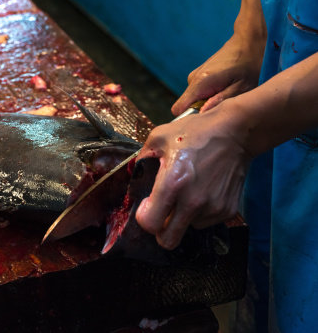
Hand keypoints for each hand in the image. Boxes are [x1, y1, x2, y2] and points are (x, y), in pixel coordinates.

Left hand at [134, 107, 251, 249]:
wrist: (237, 133)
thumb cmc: (197, 132)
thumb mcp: (159, 137)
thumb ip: (143, 158)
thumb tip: (136, 175)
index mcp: (173, 184)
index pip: (150, 224)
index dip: (145, 218)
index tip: (148, 205)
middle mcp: (193, 201)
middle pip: (168, 240)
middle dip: (160, 230)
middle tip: (162, 212)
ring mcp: (212, 208)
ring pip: (187, 228)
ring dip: (182, 216)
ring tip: (188, 192)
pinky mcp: (227, 210)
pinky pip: (205, 221)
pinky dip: (200, 212)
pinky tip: (203, 191)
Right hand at [172, 34, 264, 115]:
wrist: (248, 42)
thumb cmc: (249, 65)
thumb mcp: (242, 87)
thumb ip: (221, 101)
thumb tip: (202, 114)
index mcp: (201, 82)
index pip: (179, 109)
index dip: (188, 118)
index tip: (206, 120)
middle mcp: (193, 79)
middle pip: (187, 106)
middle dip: (202, 110)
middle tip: (224, 106)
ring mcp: (194, 77)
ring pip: (194, 100)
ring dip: (208, 102)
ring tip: (228, 94)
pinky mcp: (198, 76)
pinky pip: (198, 94)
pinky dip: (209, 95)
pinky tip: (225, 88)